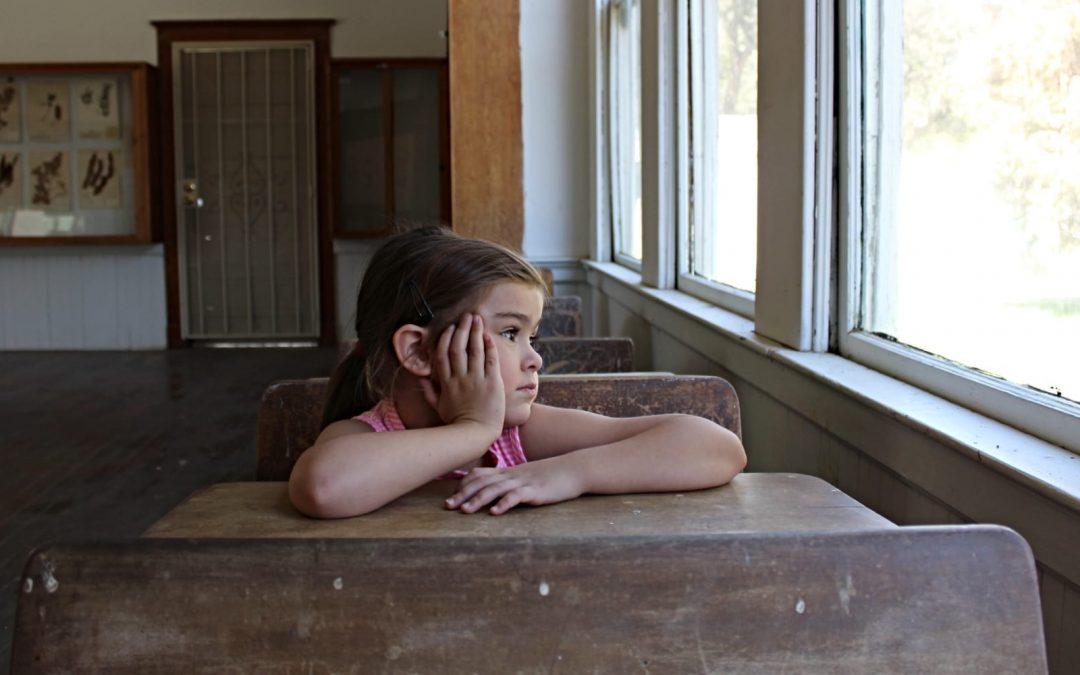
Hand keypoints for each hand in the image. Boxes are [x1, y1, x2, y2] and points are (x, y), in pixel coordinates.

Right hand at [420, 313, 504, 437]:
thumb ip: (428, 391)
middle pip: (457, 348)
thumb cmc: (457, 422)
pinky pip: (490, 360)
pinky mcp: (491, 383)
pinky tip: (489, 336)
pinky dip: (489, 347)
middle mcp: (459, 378)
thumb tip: (421, 378)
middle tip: (466, 316)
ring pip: (474, 350)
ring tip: (477, 318)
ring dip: (475, 332)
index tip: (450, 328)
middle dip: (462, 329)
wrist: (475, 433)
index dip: (445, 339)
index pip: (442, 355)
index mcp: (446, 383)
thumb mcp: (438, 407)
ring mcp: (476, 380)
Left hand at [444, 460, 584, 514]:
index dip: (463, 485)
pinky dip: (504, 504)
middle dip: (463, 495)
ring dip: (478, 500)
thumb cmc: (550, 475)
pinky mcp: (535, 491)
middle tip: (448, 507)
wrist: (573, 469)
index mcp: (508, 472)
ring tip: (465, 511)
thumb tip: (493, 492)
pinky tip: (495, 513)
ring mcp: (523, 482)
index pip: (479, 475)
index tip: (450, 497)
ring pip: (495, 489)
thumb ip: (509, 482)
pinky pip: (517, 496)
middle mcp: (511, 475)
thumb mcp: (525, 477)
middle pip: (482, 483)